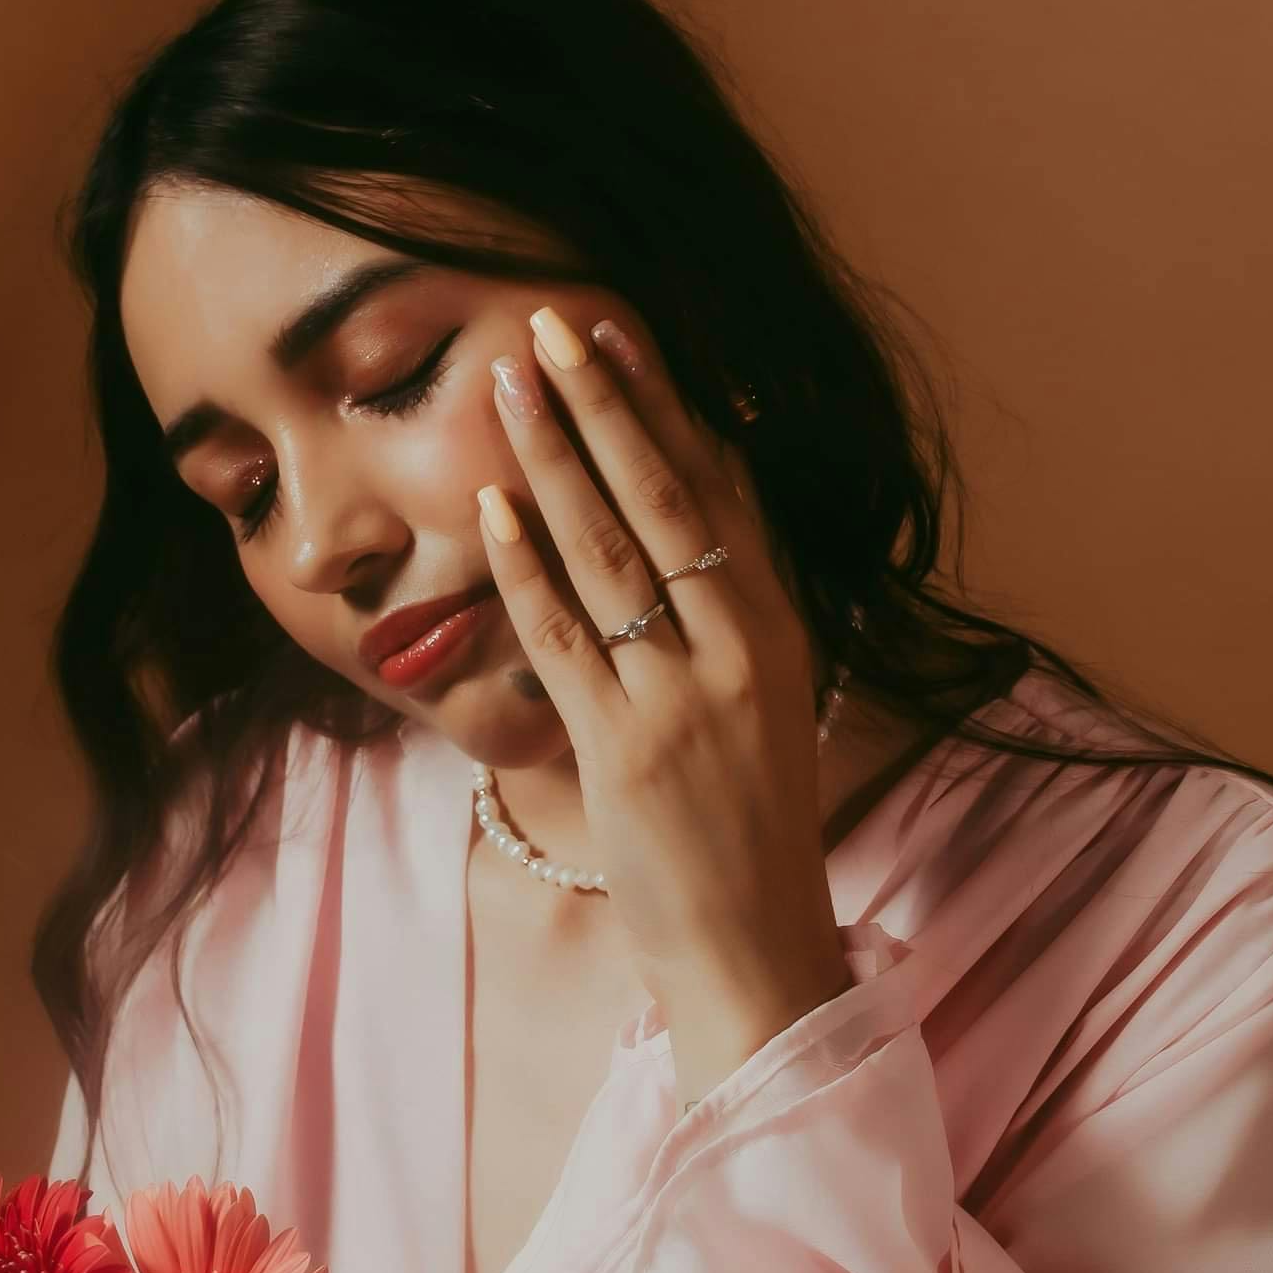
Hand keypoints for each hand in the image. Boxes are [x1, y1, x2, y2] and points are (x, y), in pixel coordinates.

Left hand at [479, 303, 850, 1068]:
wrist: (756, 950)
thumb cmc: (751, 833)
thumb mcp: (765, 706)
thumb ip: (733, 619)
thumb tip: (694, 533)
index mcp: (780, 632)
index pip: (722, 492)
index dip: (670, 408)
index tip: (624, 336)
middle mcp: (741, 649)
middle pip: (666, 499)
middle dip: (606, 404)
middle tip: (556, 322)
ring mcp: (684, 698)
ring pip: (609, 550)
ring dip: (554, 457)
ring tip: (510, 381)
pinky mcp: (626, 749)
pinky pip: (566, 637)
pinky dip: (526, 565)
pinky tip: (492, 505)